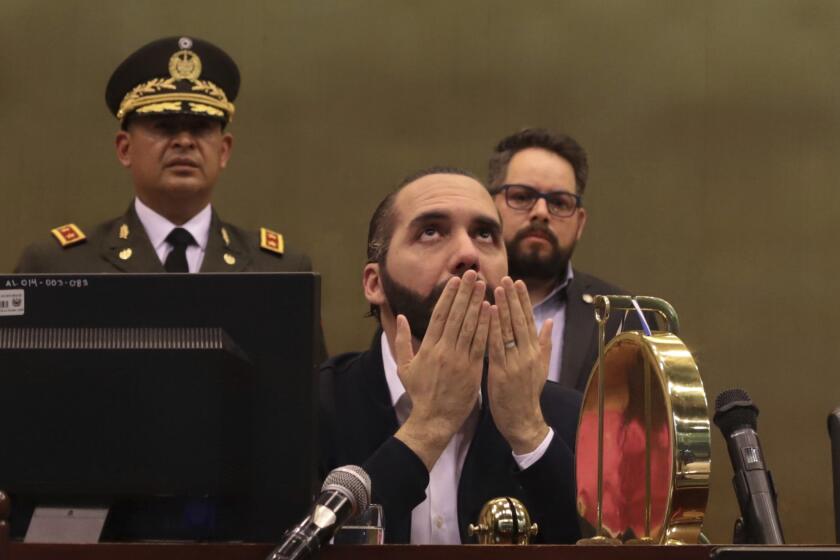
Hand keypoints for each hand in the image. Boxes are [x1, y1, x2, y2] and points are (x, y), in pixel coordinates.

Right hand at [393, 270, 490, 469]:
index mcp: (428, 348)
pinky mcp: (473, 369)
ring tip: (484, 286)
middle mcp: (444, 350)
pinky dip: (486, 326)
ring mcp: (459, 359)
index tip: (455, 280)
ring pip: (470, 326)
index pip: (439, 315)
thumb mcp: (404, 367)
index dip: (448, 296)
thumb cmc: (420, 394)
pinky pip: (481, 343)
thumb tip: (401, 317)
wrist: (434, 419)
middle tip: (473, 274)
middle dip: (465, 293)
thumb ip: (402, 341)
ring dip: (477, 304)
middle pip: (456, 315)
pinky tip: (492, 311)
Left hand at [487, 276, 552, 454]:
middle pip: (520, 321)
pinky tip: (489, 314)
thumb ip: (544, 343)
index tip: (518, 282)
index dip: (523, 301)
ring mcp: (515, 362)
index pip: (529, 320)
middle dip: (513, 298)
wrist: (522, 421)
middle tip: (506, 278)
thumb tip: (550, 321)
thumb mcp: (540, 368)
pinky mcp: (501, 371)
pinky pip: (496, 346)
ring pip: (509, 330)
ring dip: (503, 308)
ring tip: (497, 288)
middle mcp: (527, 354)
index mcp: (535, 352)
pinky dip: (493, 328)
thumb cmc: (527, 394)